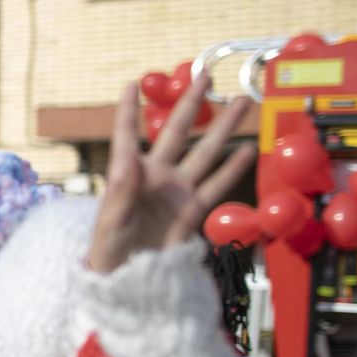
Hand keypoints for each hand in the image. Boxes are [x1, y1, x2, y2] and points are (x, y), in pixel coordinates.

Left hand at [88, 74, 255, 274]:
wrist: (127, 280)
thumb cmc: (108, 250)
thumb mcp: (112, 220)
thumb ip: (123, 189)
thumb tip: (130, 158)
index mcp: (126, 174)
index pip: (127, 135)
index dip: (129, 110)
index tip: (133, 83)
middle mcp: (154, 176)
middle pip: (175, 132)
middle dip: (191, 104)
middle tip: (206, 76)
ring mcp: (175, 191)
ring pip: (203, 152)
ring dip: (223, 128)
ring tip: (240, 102)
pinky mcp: (191, 210)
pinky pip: (215, 185)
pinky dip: (232, 168)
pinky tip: (247, 149)